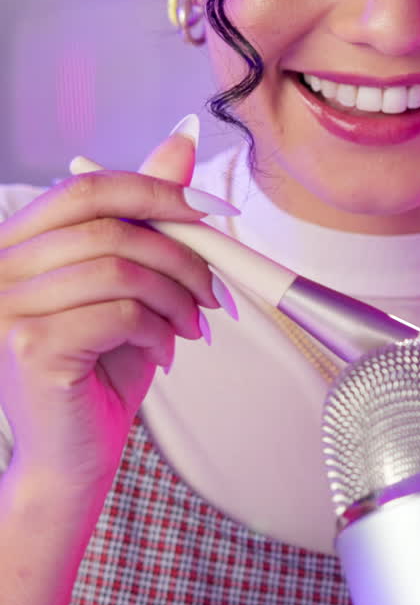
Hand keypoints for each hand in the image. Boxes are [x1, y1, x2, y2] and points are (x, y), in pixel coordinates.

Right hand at [0, 124, 221, 505]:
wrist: (67, 460)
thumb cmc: (94, 377)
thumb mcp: (126, 286)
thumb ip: (144, 217)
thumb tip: (177, 144)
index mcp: (16, 244)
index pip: (86, 188)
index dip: (155, 189)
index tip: (210, 209)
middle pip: (110, 226)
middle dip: (180, 251)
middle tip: (213, 284)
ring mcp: (5, 306)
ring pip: (122, 268)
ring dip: (176, 295)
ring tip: (192, 324)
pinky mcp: (30, 345)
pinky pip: (120, 312)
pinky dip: (158, 328)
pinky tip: (163, 349)